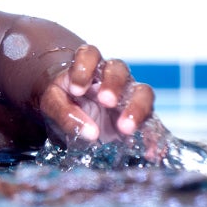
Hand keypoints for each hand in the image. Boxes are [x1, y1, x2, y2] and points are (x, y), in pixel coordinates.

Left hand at [36, 44, 155, 143]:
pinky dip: (153, 136)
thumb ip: (65, 114)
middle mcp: (111, 78)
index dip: (84, 67)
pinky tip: (149, 151)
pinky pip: (153, 122)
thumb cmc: (63, 102)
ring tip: (125, 128)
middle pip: (119, 70)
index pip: (89, 54)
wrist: (74, 116)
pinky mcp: (140, 116)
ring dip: (137, 108)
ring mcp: (129, 96)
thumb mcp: (53, 105)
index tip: (76, 89)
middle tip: (106, 102)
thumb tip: (90, 132)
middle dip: (114, 84)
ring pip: (143, 92)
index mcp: (86, 67)